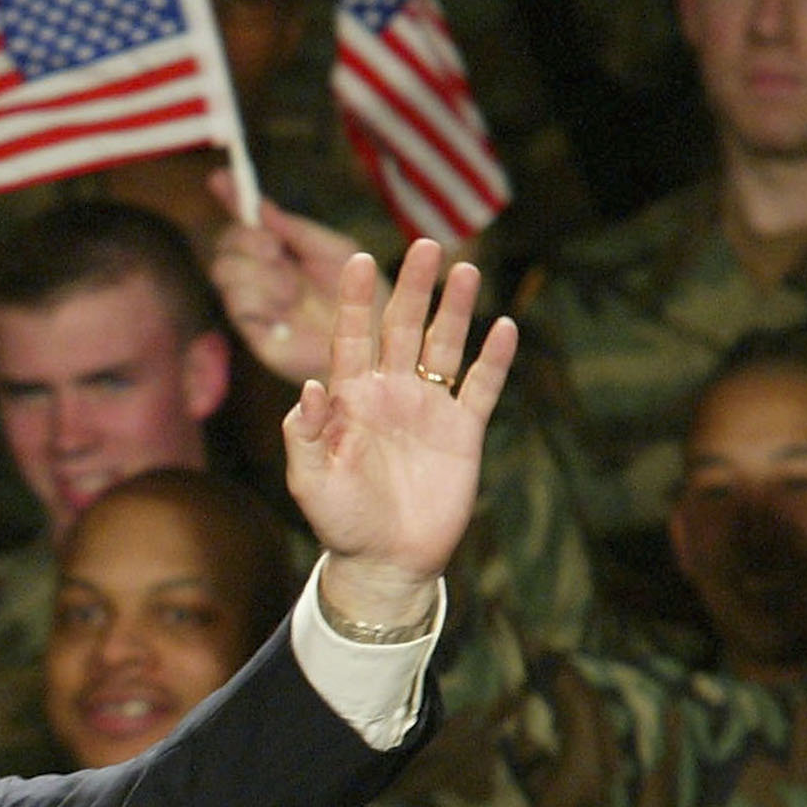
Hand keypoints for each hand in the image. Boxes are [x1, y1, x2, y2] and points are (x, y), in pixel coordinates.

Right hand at [207, 170, 365, 386]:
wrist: (374, 339)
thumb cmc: (362, 294)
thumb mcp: (332, 249)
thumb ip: (295, 229)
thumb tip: (260, 207)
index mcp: (282, 251)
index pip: (246, 220)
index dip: (231, 198)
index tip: (219, 177)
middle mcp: (262, 274)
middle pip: (225, 244)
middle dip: (246, 240)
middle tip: (276, 249)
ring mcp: (255, 303)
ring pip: (225, 270)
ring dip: (261, 274)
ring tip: (293, 292)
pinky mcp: (254, 332)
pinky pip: (237, 302)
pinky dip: (262, 299)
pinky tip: (286, 312)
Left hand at [284, 240, 513, 622]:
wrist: (385, 562)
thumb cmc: (340, 522)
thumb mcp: (309, 481)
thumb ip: (303, 435)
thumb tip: (309, 387)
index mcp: (349, 399)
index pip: (352, 338)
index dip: (356, 301)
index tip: (358, 259)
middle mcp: (390, 394)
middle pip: (402, 328)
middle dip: (413, 288)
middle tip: (426, 244)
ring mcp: (428, 409)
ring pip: (444, 347)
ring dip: (454, 310)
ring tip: (465, 269)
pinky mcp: (462, 432)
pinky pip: (481, 388)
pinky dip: (493, 359)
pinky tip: (504, 327)